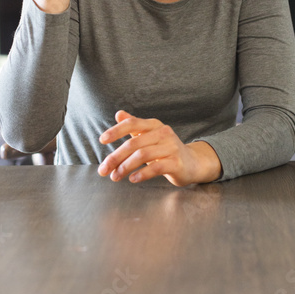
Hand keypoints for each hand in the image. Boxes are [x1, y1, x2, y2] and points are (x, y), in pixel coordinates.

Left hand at [98, 110, 221, 186]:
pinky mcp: (176, 163)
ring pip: (142, 155)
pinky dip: (141, 174)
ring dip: (125, 167)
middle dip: (115, 157)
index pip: (132, 124)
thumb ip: (135, 125)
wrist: (193, 163)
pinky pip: (156, 168)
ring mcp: (171, 147)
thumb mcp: (150, 136)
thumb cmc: (166, 149)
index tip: (102, 140)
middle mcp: (163, 133)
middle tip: (103, 170)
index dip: (116, 131)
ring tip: (115, 177)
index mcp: (154, 125)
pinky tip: (132, 179)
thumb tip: (118, 114)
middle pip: (134, 143)